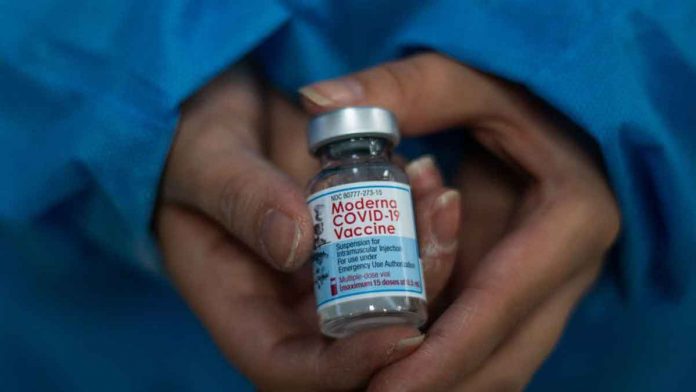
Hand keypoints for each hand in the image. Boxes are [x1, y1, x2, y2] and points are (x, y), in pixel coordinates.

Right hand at [155, 64, 460, 390]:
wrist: (223, 117)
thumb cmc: (196, 144)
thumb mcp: (206, 159)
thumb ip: (241, 197)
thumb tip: (293, 245)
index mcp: (237, 307)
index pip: (289, 368)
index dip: (346, 367)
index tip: (402, 332)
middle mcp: (287, 307)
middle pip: (357, 340)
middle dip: (411, 296)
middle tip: (437, 223)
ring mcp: (323, 279)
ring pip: (389, 298)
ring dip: (427, 253)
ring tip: (437, 191)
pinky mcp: (350, 247)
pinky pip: (397, 255)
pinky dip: (421, 223)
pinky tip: (427, 176)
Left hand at [300, 53, 620, 390]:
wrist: (558, 118)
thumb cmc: (516, 94)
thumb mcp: (468, 81)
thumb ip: (404, 90)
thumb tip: (317, 100)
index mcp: (571, 220)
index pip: (501, 303)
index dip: (443, 354)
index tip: (382, 388)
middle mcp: (570, 269)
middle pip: (505, 355)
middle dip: (437, 384)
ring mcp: (551, 290)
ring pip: (499, 364)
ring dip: (440, 382)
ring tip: (372, 389)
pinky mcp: (526, 298)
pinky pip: (487, 348)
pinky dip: (444, 365)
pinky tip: (394, 371)